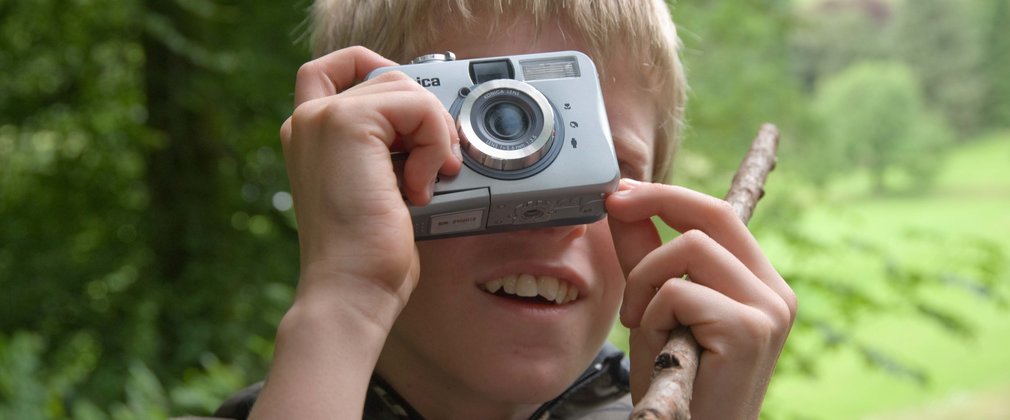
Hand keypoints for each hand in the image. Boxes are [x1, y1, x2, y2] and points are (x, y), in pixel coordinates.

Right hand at [251, 47, 460, 419]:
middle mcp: (307, 121)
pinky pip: (416, 104)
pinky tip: (419, 188)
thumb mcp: (382, 188)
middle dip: (427, 114)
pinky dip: (434, 144)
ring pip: (406, 87)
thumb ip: (392, 149)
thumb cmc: (369, 256)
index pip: (340, 68)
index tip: (417, 117)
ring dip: (436, 132)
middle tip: (438, 164)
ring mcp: (322, 118)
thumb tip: (438, 126)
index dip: (382, 73)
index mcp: (308, 135)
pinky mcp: (345, 122)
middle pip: (387, 75)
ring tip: (429, 181)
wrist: (351, 291)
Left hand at [606, 179, 796, 418]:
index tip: (621, 192)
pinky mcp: (749, 329)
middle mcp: (775, 292)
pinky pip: (677, 291)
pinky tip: (659, 347)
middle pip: (712, 214)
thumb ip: (643, 257)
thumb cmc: (676, 382)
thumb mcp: (654, 308)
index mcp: (759, 283)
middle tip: (612, 206)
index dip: (666, 194)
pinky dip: (653, 314)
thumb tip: (621, 203)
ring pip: (688, 246)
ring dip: (645, 280)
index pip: (717, 214)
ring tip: (641, 323)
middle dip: (654, 201)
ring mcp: (768, 310)